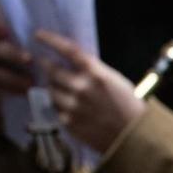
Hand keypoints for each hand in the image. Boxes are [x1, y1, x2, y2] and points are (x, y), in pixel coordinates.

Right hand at [0, 7, 32, 114]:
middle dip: (9, 53)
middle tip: (30, 61)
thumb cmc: (33, 61)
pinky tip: (20, 93)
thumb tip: (53, 33)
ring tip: (30, 83)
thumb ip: (35, 37)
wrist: (19, 90)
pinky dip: (4, 90)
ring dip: (9, 77)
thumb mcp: (35, 48)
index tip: (5, 31)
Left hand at [35, 31, 143, 153]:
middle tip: (44, 63)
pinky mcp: (68, 122)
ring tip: (61, 89)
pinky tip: (70, 108)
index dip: (51, 40)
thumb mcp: (115, 81)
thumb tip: (71, 62)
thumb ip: (93, 71)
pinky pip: (55, 109)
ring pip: (50, 90)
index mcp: (96, 74)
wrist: (134, 137)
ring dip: (52, 87)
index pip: (68, 50)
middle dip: (46, 65)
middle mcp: (81, 88)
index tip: (39, 35)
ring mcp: (72, 106)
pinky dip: (59, 106)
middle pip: (52, 70)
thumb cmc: (129, 106)